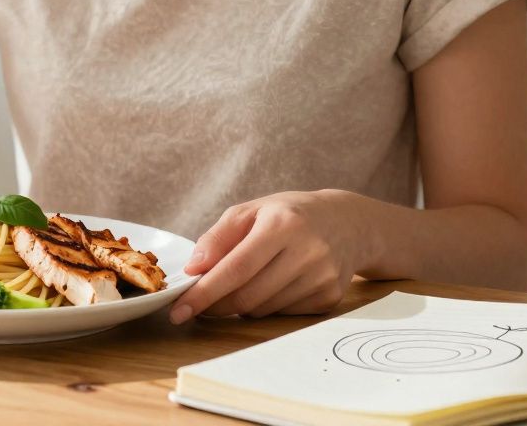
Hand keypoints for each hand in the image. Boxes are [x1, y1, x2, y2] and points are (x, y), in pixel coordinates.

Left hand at [169, 190, 373, 322]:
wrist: (348, 223)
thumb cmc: (289, 215)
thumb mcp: (250, 211)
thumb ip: (218, 238)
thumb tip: (193, 269)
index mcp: (283, 225)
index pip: (236, 268)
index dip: (204, 292)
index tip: (178, 309)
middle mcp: (307, 252)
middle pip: (247, 295)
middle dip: (214, 304)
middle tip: (197, 303)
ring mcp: (322, 278)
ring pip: (262, 309)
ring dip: (239, 304)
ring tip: (241, 283)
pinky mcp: (329, 298)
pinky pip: (281, 314)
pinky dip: (265, 306)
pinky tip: (271, 285)